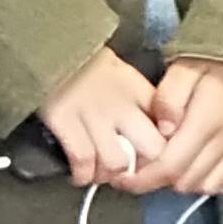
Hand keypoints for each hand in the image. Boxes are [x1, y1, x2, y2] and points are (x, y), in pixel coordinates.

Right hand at [36, 49, 160, 188]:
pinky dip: (83, 175)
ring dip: (110, 175)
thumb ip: (145, 107)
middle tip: (132, 175)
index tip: (157, 162)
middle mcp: (123, 105)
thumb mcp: (128, 80)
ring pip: (117, 162)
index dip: (167, 152)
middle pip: (152, 150)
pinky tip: (81, 174)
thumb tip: (158, 138)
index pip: (170, 130)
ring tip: (103, 175)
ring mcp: (93, 114)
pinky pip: (83, 160)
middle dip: (144, 170)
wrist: (52, 48)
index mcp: (141, 94)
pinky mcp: (65, 120)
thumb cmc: (90, 70)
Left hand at [141, 59, 222, 196]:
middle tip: (144, 168)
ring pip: (207, 185)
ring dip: (184, 182)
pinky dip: (210, 180)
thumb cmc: (215, 63)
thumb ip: (168, 97)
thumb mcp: (184, 68)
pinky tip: (197, 167)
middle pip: (187, 180)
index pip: (172, 164)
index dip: (145, 178)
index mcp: (209, 117)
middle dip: (160, 180)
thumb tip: (163, 129)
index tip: (126, 179)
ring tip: (171, 165)